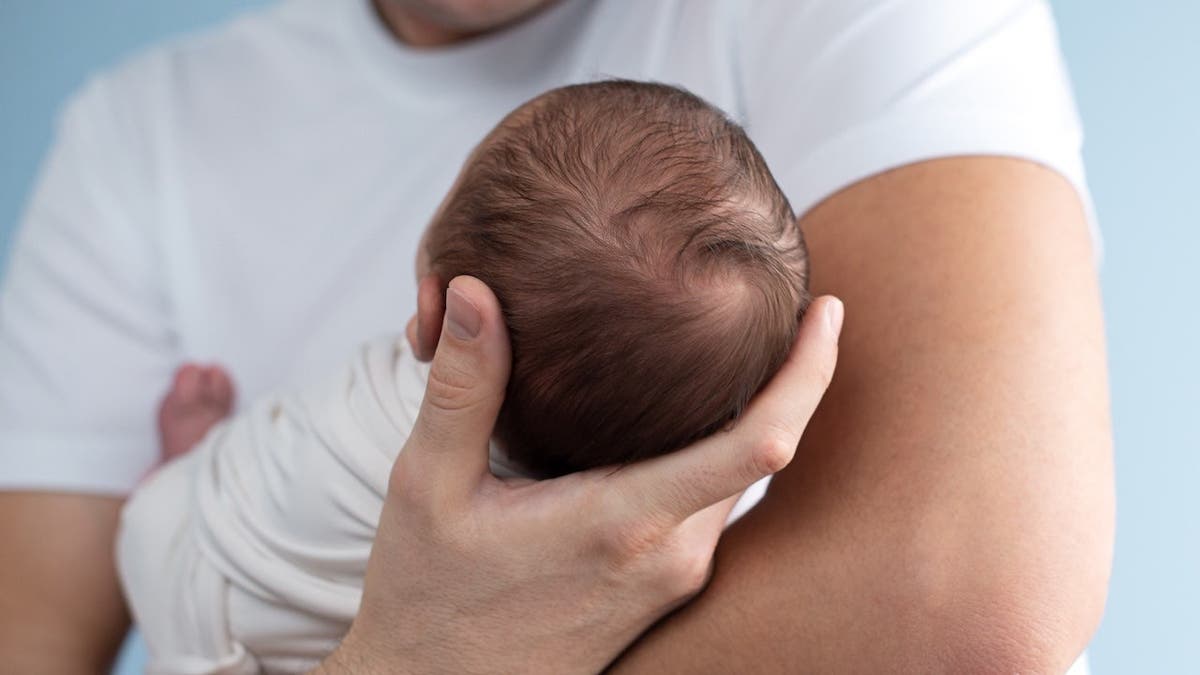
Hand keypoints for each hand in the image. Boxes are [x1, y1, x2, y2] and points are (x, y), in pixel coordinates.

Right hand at [319, 275, 842, 674]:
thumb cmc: (430, 597)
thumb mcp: (430, 486)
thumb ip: (463, 387)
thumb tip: (473, 290)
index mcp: (626, 521)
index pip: (759, 445)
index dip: (809, 372)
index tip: (828, 311)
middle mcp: (672, 554)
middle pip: (766, 451)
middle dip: (789, 378)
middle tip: (787, 300)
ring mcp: (675, 576)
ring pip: (739, 479)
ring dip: (754, 414)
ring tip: (741, 342)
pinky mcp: (665, 586)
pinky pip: (712, 503)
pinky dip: (721, 450)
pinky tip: (687, 412)